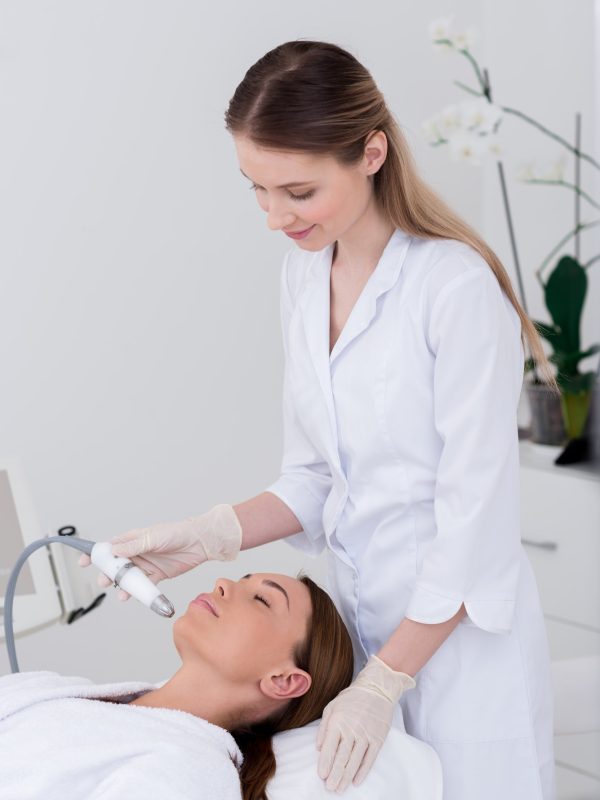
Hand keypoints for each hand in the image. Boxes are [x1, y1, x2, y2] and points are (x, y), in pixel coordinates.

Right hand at [78, 504, 242, 599]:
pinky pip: (143, 585)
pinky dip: (137, 592)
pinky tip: (131, 597)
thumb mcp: (153, 538)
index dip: (96, 554)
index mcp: (133, 539)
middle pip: (116, 565)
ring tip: (120, 593)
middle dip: (108, 574)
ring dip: (122, 585)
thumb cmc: (176, 533)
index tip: (83, 562)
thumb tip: (113, 550)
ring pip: (128, 577)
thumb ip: (133, 546)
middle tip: (104, 581)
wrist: (199, 542)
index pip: (110, 547)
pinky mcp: (157, 575)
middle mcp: (137, 552)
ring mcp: (146, 564)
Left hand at [315, 655, 415, 792]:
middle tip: (330, 788)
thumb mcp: (332, 706)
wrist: (377, 688)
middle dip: (334, 775)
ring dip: (346, 777)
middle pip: (341, 758)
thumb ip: (324, 727)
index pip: (329, 748)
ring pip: (354, 761)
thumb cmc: (352, 697)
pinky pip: (370, 759)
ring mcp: (366, 735)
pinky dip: (363, 771)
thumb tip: (318, 747)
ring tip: (340, 788)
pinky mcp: (378, 738)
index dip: (325, 763)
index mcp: (338, 722)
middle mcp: (351, 730)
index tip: (321, 776)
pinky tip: (356, 781)